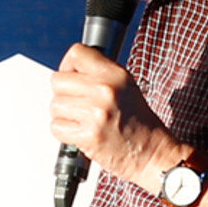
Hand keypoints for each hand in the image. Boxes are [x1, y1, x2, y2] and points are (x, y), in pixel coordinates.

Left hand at [50, 44, 181, 188]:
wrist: (152, 153)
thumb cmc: (139, 122)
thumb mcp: (125, 86)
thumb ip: (99, 74)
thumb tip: (70, 70)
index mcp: (115, 74)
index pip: (76, 53)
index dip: (69, 66)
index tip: (72, 76)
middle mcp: (105, 90)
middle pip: (58, 81)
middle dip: (64, 94)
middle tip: (78, 104)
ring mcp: (96, 113)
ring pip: (55, 105)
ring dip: (63, 115)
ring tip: (82, 120)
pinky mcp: (88, 135)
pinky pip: (57, 127)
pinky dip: (65, 133)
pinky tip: (81, 132)